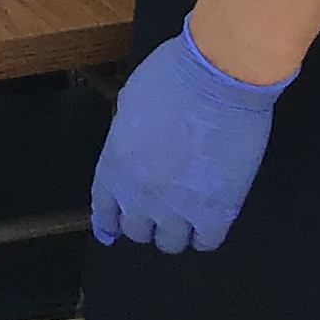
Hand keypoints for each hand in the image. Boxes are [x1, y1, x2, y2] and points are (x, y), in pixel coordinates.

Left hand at [90, 20, 291, 254]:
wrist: (216, 77)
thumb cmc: (173, 75)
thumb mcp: (130, 102)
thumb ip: (126, 137)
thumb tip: (134, 150)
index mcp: (114, 164)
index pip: (103, 209)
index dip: (108, 222)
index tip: (111, 230)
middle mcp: (139, 193)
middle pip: (136, 231)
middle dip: (145, 222)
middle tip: (158, 212)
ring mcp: (177, 207)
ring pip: (170, 243)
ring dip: (176, 231)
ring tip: (186, 216)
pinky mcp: (215, 212)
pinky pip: (206, 242)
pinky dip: (206, 234)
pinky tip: (210, 221)